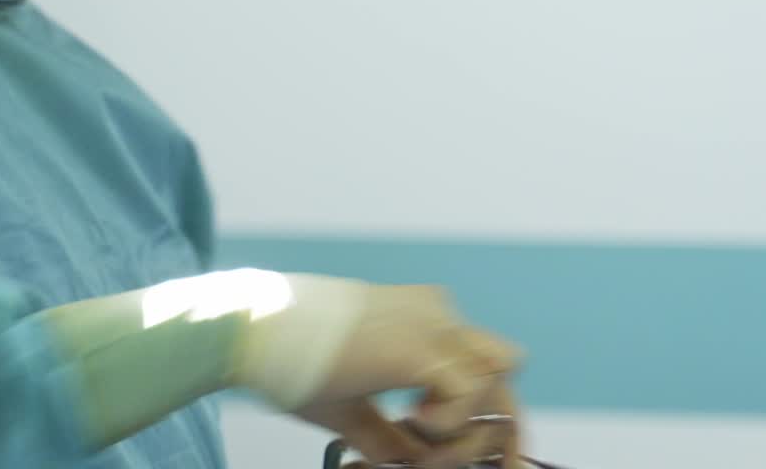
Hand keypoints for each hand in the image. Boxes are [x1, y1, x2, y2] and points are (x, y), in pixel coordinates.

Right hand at [242, 279, 522, 466]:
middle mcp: (438, 313)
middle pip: (506, 372)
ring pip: (494, 386)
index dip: (495, 414)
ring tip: (412, 442)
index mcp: (425, 317)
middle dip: (506, 430)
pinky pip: (467, 395)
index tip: (498, 459)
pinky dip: (446, 426)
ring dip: (464, 434)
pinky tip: (408, 425)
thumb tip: (412, 465)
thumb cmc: (295, 361)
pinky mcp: (418, 347)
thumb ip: (389, 434)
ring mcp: (432, 325)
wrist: (259, 328)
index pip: (484, 363)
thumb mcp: (353, 405)